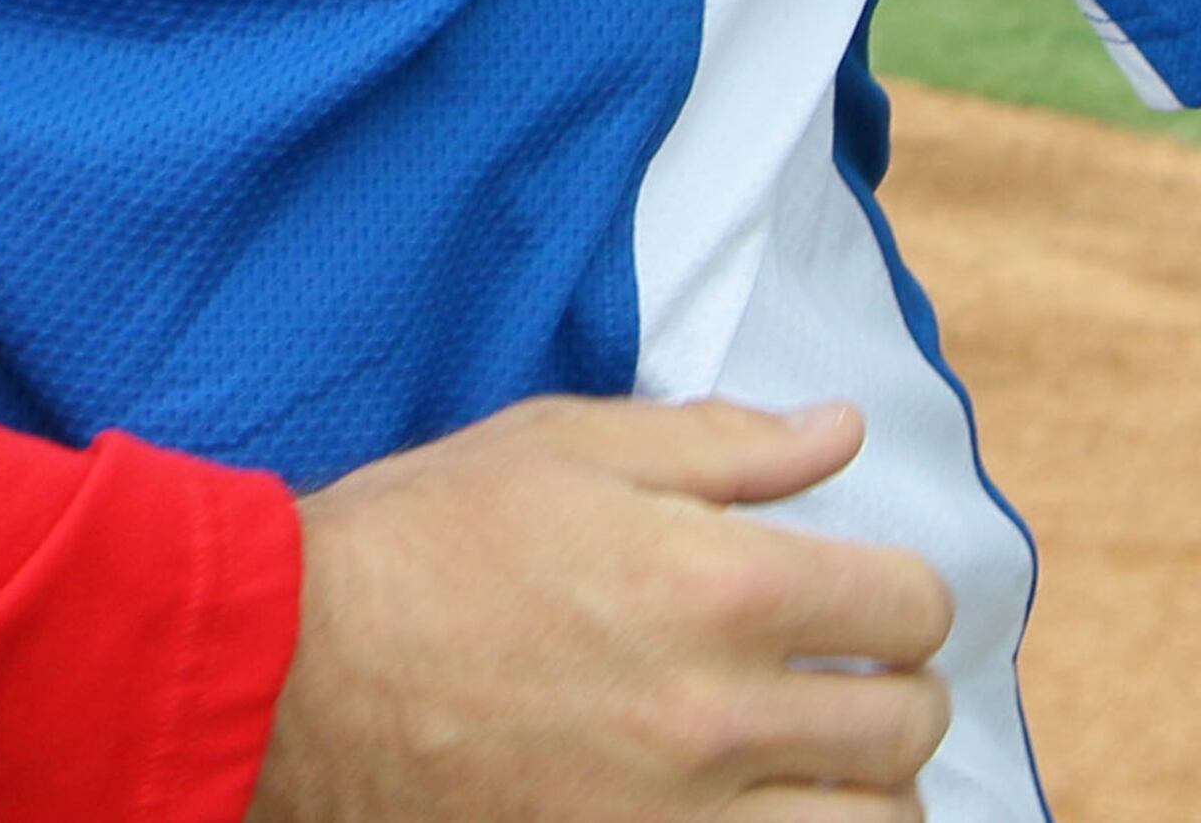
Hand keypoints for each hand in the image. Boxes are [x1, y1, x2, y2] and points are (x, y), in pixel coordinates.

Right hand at [247, 394, 950, 821]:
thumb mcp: (563, 445)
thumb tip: (841, 432)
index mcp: (717, 583)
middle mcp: (725, 713)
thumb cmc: (427, 536)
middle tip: (839, 668)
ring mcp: (689, 816)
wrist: (307, 663)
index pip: (908, 605)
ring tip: (819, 758)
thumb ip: (720, 441)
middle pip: (909, 724)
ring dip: (869, 789)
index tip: (859, 588)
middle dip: (894, 684)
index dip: (898, 589)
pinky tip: (770, 807)